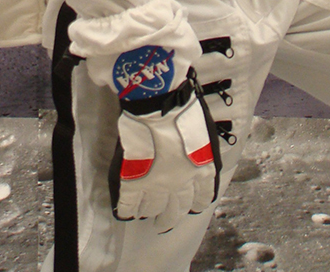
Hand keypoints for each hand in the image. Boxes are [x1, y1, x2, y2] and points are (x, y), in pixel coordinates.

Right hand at [109, 71, 219, 231]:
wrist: (161, 106)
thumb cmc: (185, 110)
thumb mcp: (204, 132)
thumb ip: (201, 149)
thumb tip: (195, 151)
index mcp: (202, 171)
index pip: (201, 198)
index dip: (195, 204)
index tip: (191, 207)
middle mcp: (182, 184)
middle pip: (176, 209)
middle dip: (170, 217)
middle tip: (163, 222)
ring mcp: (157, 185)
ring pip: (153, 208)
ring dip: (148, 212)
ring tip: (144, 214)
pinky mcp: (135, 181)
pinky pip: (130, 202)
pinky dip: (127, 209)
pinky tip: (125, 211)